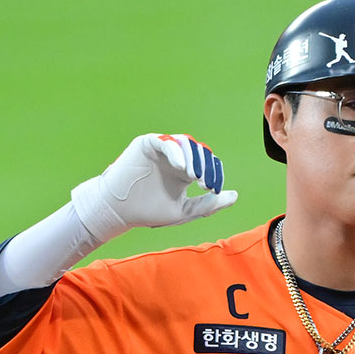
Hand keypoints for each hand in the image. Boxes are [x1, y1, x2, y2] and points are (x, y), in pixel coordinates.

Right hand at [70, 133, 237, 242]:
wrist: (120, 210)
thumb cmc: (149, 211)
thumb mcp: (185, 210)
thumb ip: (209, 204)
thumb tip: (234, 196)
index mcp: (186, 172)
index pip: (208, 166)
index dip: (214, 175)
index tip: (212, 190)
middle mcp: (176, 158)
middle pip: (200, 153)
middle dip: (206, 167)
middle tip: (205, 183)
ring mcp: (162, 150)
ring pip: (186, 145)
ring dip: (194, 159)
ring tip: (195, 177)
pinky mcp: (148, 144)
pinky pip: (166, 142)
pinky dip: (176, 152)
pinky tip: (182, 168)